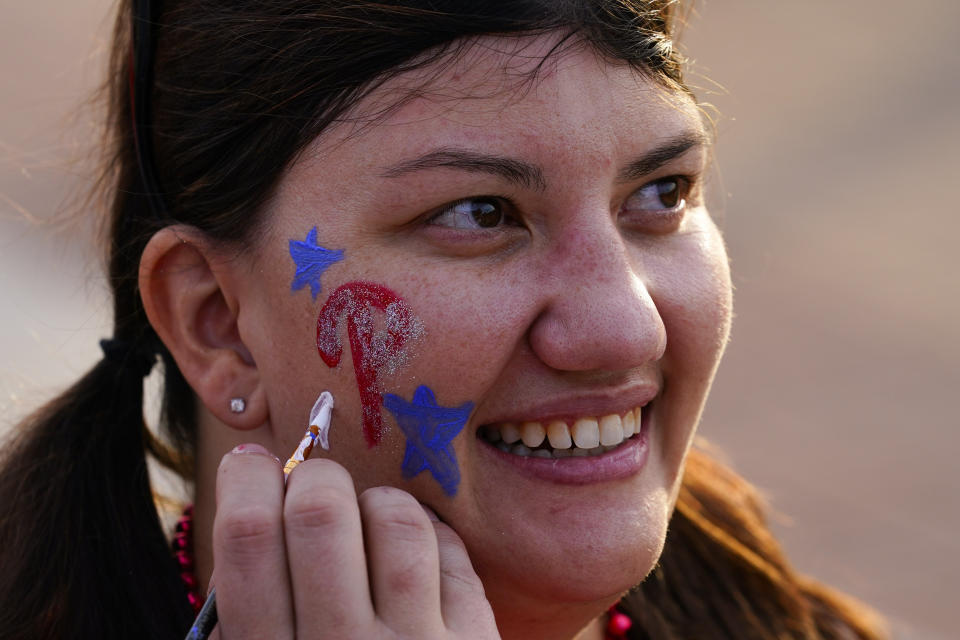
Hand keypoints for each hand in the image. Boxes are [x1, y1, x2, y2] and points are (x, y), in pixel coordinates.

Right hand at [209, 444, 499, 638]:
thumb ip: (247, 622)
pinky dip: (429, 534)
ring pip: (396, 521)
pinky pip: (452, 552)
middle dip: (312, 478)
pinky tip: (412, 553)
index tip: (251, 463)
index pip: (247, 540)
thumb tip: (255, 512)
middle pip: (320, 513)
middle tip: (313, 487)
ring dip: (377, 503)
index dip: (244, 482)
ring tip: (368, 522)